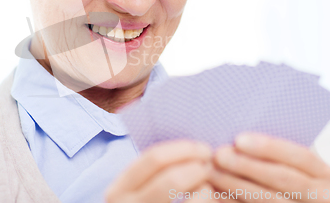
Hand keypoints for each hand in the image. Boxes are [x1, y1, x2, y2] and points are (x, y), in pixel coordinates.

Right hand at [105, 140, 219, 202]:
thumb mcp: (138, 188)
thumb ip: (153, 168)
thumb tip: (183, 132)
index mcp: (119, 189)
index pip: (153, 158)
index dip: (182, 149)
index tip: (202, 147)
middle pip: (172, 178)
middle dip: (197, 166)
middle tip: (211, 162)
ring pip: (192, 199)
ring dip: (207, 187)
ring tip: (210, 182)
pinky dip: (209, 199)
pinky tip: (209, 196)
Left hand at [209, 133, 329, 202]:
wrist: (290, 197)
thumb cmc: (281, 167)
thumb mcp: (286, 155)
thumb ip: (271, 144)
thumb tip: (237, 125)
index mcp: (322, 172)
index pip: (299, 156)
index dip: (269, 147)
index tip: (239, 139)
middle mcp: (321, 196)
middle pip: (281, 179)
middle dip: (247, 166)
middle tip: (219, 155)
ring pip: (266, 200)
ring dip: (234, 185)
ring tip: (210, 171)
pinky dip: (230, 202)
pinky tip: (213, 191)